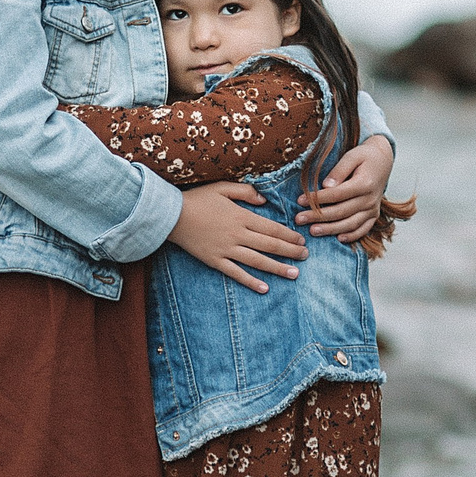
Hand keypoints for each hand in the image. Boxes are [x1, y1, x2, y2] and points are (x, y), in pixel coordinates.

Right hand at [170, 181, 306, 293]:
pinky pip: (235, 273)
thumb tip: (264, 200)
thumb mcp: (222, 188)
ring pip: (257, 260)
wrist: (170, 215)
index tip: (301, 241)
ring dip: (277, 268)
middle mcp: (237, 234)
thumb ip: (245, 192)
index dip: (288, 235)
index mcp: (241, 216)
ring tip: (294, 274)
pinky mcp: (215, 260)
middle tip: (305, 257)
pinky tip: (264, 288)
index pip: (271, 228)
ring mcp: (226, 249)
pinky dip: (250, 281)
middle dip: (290, 251)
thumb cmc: (197, 199)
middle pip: (269, 245)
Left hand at [297, 136, 393, 240]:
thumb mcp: (352, 156)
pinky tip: (338, 238)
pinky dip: (352, 236)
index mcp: (365, 183)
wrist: (383, 161)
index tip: (300, 200)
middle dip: (318, 216)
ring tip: (313, 231)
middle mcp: (370, 199)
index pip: (337, 194)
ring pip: (350, 224)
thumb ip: (339, 170)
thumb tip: (326, 185)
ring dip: (331, 229)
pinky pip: (363, 229)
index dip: (317, 199)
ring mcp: (373, 209)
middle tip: (299, 219)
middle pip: (341, 211)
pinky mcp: (374, 215)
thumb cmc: (364, 157)